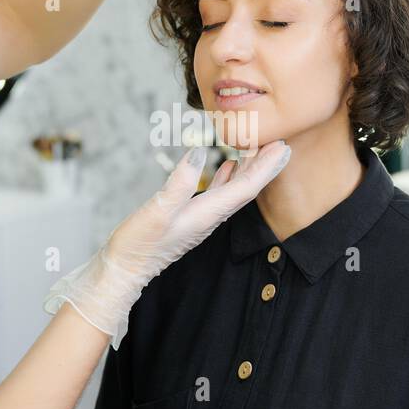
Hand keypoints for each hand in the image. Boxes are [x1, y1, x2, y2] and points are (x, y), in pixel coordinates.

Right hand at [42, 141, 291, 348]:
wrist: (124, 269)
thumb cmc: (138, 244)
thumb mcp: (157, 210)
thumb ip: (180, 182)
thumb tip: (199, 152)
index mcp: (208, 213)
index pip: (246, 186)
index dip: (266, 166)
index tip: (284, 146)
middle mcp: (210, 215)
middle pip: (246, 186)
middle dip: (265, 164)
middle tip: (281, 139)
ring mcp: (201, 216)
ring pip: (234, 188)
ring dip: (249, 167)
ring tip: (260, 146)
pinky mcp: (190, 216)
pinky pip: (218, 192)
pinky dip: (228, 176)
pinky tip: (228, 165)